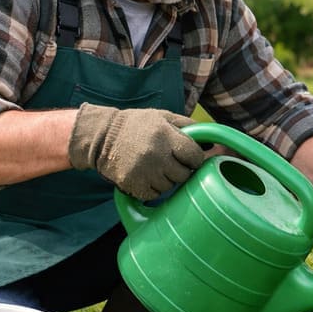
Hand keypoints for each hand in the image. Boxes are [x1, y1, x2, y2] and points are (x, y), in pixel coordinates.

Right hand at [68, 103, 203, 199]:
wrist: (101, 136)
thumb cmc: (136, 125)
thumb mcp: (162, 117)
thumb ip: (188, 126)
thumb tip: (211, 143)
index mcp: (166, 135)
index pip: (194, 155)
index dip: (194, 158)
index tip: (188, 157)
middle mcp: (156, 154)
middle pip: (184, 174)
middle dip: (180, 170)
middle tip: (170, 162)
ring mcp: (144, 171)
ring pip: (169, 186)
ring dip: (166, 179)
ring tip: (155, 167)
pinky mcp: (133, 184)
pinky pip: (154, 194)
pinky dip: (152, 188)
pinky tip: (145, 176)